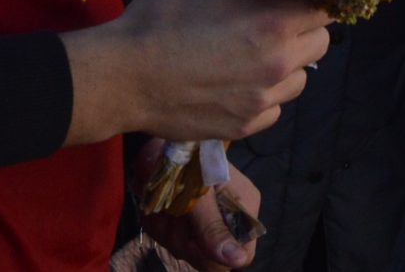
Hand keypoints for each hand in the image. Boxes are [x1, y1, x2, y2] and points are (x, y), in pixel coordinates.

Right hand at [61, 0, 330, 144]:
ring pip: (300, 81)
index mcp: (274, 23)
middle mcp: (279, 65)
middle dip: (305, 29)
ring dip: (288, 65)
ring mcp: (262, 102)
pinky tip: (239, 83)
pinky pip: (273, 110)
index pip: (326, 8)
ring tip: (256, 54)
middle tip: (277, 20)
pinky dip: (265, 97)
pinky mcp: (244, 127)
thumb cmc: (159, 19)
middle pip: (321, 44)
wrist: (122, 78)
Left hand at [134, 141, 266, 268]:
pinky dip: (164, 229)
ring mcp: (211, 219)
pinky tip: (159, 212)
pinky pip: (177, 240)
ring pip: (190, 250)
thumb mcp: (199, 195)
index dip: (215, 253)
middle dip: (185, 241)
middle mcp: (232, 217)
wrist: (162, 144)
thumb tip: (238, 261)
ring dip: (170, 233)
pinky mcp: (193, 219)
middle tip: (170, 217)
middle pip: (212, 257)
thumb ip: (214, 228)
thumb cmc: (187, 160)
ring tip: (162, 209)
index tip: (192, 237)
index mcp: (244, 207)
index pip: (243, 253)